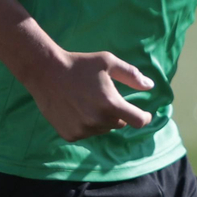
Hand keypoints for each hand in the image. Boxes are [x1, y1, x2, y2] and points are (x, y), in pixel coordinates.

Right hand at [24, 49, 154, 141]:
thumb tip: (150, 86)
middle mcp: (98, 121)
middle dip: (117, 113)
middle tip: (104, 97)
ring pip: (103, 129)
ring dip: (101, 119)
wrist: (46, 72)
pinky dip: (86, 125)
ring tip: (88, 101)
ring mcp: (83, 130)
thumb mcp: (108, 62)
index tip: (145, 114)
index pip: (138, 121)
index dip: (145, 118)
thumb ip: (132, 75)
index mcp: (111, 104)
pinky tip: (76, 109)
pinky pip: (86, 133)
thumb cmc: (80, 64)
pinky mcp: (70, 134)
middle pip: (119, 124)